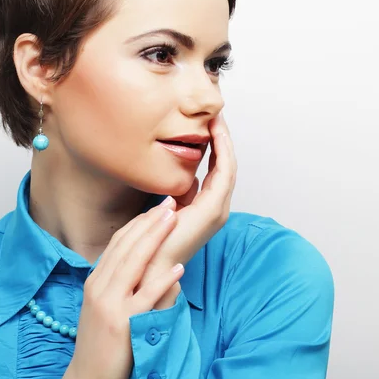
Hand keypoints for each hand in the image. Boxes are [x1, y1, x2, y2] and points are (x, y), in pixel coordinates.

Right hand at [60, 199, 182, 378]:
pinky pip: (146, 297)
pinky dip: (163, 280)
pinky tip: (179, 267)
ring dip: (156, 239)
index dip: (139, 223)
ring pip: (134, 263)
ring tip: (174, 220)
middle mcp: (100, 287)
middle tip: (170, 203)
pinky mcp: (123, 324)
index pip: (118, 243)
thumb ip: (117, 282)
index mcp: (95, 281)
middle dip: (150, 222)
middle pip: (127, 247)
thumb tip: (143, 261)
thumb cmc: (100, 343)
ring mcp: (110, 305)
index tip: (157, 208)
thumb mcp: (102, 305)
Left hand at [139, 111, 237, 308]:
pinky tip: (216, 133)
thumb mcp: (167, 207)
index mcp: (206, 208)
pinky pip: (225, 172)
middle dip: (223, 139)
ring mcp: (218, 209)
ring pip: (229, 166)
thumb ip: (178, 194)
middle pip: (226, 165)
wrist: (149, 263)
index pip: (217, 170)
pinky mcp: (214, 209)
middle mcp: (217, 208)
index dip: (216, 146)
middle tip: (216, 114)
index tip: (207, 124)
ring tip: (217, 119)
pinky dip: (223, 151)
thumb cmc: (152, 239)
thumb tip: (182, 179)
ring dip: (225, 141)